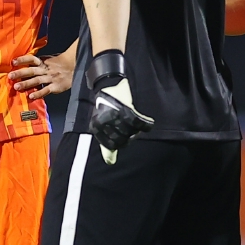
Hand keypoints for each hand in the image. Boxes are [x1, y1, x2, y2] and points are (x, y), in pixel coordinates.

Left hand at [10, 50, 74, 98]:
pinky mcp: (55, 86)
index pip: (31, 59)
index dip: (23, 60)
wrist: (75, 66)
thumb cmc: (59, 63)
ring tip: (16, 87)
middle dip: (20, 73)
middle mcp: (45, 70)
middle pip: (31, 70)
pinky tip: (31, 96)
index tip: (13, 62)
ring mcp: (50, 78)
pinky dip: (38, 93)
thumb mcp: (48, 59)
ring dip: (26, 84)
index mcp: (43, 62)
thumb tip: (23, 62)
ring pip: (36, 81)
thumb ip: (37, 62)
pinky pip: (46, 90)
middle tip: (10, 76)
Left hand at [85, 50, 151, 164]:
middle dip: (128, 137)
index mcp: (96, 126)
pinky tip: (148, 122)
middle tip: (130, 129)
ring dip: (136, 130)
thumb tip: (110, 161)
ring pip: (131, 133)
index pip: (111, 146)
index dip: (119, 144)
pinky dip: (146, 124)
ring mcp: (115, 116)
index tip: (123, 137)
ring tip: (134, 122)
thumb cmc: (105, 105)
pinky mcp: (127, 109)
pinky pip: (140, 123)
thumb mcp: (102, 125)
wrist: (108, 82)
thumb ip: (107, 145)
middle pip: (122, 141)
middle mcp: (104, 122)